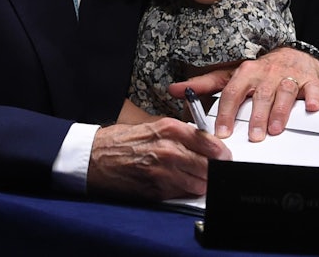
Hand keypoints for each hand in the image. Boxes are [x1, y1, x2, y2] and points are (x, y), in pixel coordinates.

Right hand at [87, 119, 230, 200]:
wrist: (94, 158)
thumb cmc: (120, 141)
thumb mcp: (151, 126)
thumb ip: (178, 133)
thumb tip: (202, 142)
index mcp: (169, 129)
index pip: (208, 141)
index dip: (220, 151)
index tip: (224, 156)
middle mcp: (168, 150)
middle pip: (208, 165)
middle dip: (215, 169)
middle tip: (217, 170)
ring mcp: (163, 172)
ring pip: (199, 183)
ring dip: (202, 182)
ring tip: (199, 179)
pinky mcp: (156, 190)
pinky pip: (182, 193)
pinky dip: (185, 190)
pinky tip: (179, 184)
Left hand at [168, 47, 318, 142]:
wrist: (292, 54)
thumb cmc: (259, 70)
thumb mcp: (231, 75)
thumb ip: (204, 85)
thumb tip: (174, 89)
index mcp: (246, 72)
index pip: (232, 92)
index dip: (227, 112)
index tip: (222, 132)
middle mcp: (266, 73)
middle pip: (259, 95)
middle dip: (256, 116)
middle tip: (253, 136)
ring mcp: (288, 76)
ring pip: (284, 92)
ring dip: (280, 111)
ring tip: (275, 129)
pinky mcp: (308, 79)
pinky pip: (312, 87)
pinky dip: (312, 97)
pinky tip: (311, 107)